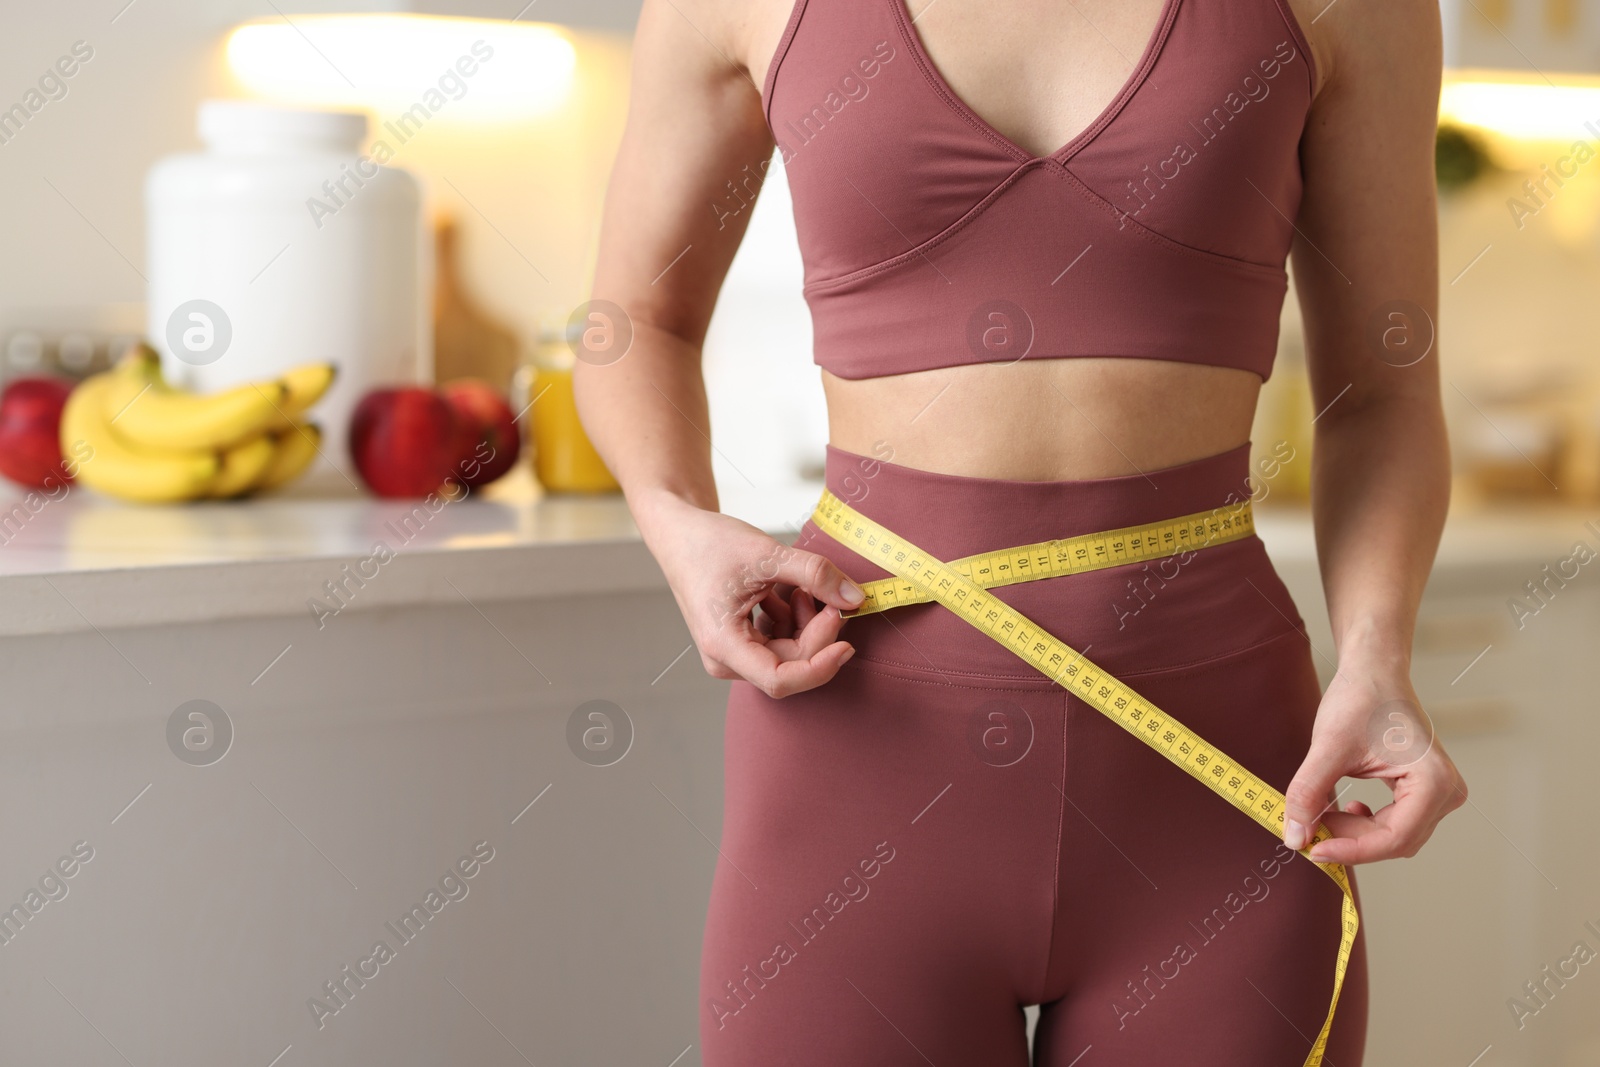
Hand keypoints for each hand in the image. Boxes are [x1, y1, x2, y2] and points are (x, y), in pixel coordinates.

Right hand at [642, 495, 863, 697]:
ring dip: (806, 624)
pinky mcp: (741, 642)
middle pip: (790, 664)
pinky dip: (794, 620)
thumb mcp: (767, 555)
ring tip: (802, 588)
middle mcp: (725, 659)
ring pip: (788, 654)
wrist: (681, 535)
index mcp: (723, 645)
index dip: (819, 667)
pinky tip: (789, 594)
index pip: (780, 680)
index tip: (847, 644)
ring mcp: (733, 653)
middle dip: (817, 632)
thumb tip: (854, 598)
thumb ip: (814, 575)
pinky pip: (780, 643)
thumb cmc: (709, 544)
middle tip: (833, 597)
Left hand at [1282, 653, 1467, 864]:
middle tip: (1308, 832)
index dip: (1351, 850)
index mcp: (1434, 781)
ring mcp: (1440, 793)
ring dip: (1356, 833)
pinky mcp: (1426, 791)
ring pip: (1395, 836)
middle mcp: (1447, 792)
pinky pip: (1397, 823)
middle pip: (1395, 840)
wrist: (1374, 673)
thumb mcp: (1328, 748)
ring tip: (1322, 816)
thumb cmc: (1359, 700)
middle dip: (1350, 841)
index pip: (1394, 838)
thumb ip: (1309, 793)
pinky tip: (1346, 809)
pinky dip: (1366, 823)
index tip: (1313, 850)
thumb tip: (1295, 837)